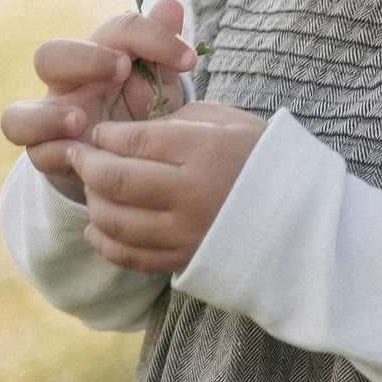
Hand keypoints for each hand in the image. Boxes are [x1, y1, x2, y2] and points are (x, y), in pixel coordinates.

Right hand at [0, 0, 200, 202]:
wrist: (136, 156)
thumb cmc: (146, 106)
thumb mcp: (162, 79)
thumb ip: (163, 45)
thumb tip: (171, 3)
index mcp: (101, 53)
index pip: (117, 30)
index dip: (152, 36)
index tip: (189, 59)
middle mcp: (69, 82)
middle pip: (50, 55)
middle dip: (84, 59)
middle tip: (122, 69)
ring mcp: (51, 119)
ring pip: (19, 114)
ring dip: (48, 116)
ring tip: (80, 120)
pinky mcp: (48, 154)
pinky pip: (36, 152)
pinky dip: (55, 153)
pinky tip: (84, 156)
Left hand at [67, 102, 267, 273]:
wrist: (304, 216)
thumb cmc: (264, 158)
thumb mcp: (230, 122)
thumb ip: (178, 121)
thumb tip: (131, 133)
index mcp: (206, 149)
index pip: (134, 140)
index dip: (106, 136)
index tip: (98, 133)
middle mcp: (192, 192)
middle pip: (116, 179)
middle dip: (86, 165)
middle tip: (77, 155)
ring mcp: (187, 231)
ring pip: (115, 220)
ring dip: (93, 201)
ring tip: (91, 188)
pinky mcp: (185, 259)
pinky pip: (129, 256)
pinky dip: (105, 242)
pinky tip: (96, 227)